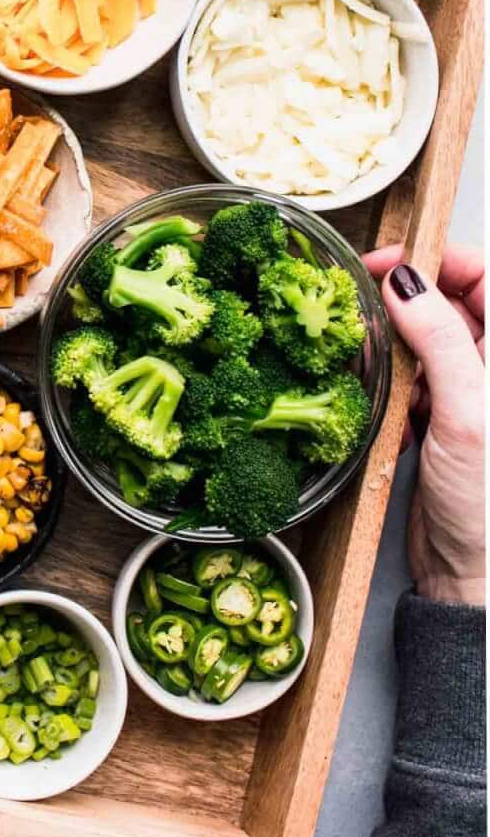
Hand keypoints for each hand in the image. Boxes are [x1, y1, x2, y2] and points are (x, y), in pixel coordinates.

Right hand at [365, 244, 484, 606]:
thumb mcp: (467, 412)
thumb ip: (441, 341)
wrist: (473, 575)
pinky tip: (381, 405)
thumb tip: (407, 282)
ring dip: (392, 350)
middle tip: (360, 303)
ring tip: (365, 359)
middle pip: (446, 305)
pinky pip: (407, 383)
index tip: (386, 262)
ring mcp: (467, 395)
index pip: (481, 278)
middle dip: (403, 303)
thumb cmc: (488, 504)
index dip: (435, 261)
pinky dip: (389, 388)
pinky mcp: (439, 421)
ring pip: (421, 343)